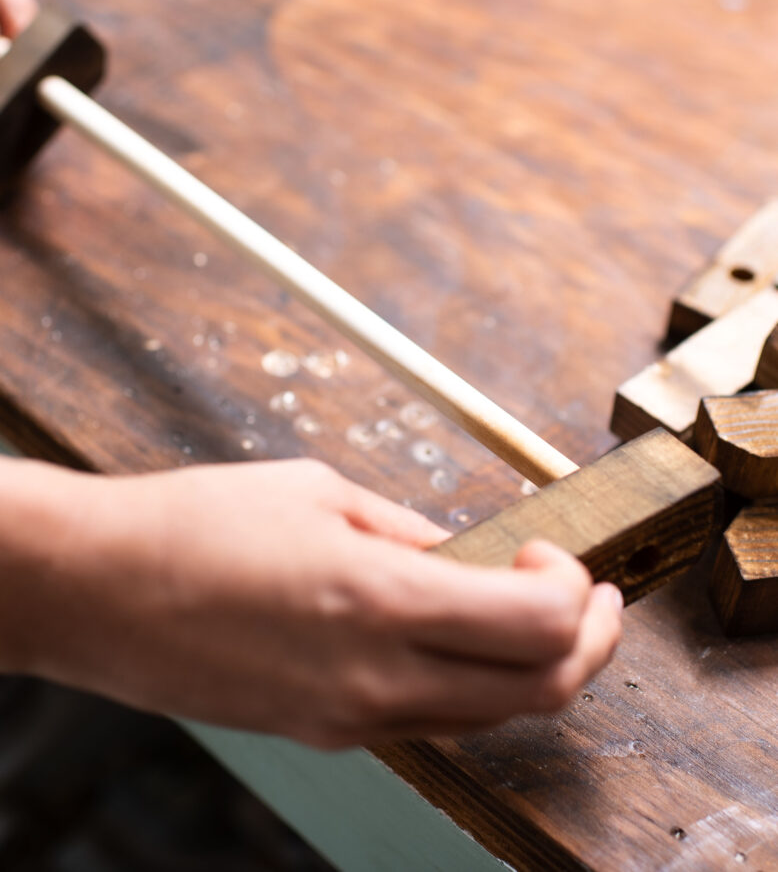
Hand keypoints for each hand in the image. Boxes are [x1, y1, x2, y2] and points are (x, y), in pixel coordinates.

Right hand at [0, 458, 621, 747]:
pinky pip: (431, 722)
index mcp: (378, 597)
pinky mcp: (325, 732)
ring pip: (490, 718)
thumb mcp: (320, 493)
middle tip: (592, 596)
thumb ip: (408, 532)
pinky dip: (471, 684)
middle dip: (589, 643)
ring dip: (533, 669)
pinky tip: (455, 634)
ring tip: (528, 611)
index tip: (557, 551)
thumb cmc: (195, 523)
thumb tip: (464, 555)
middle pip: (538, 692)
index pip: (537, 624)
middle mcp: (376, 677)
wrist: (97, 590)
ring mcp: (351, 717)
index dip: (574, 589)